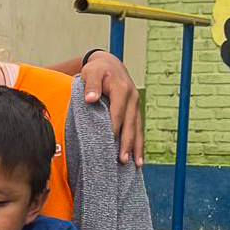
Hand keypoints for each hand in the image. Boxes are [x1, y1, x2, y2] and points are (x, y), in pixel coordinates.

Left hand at [80, 51, 143, 166]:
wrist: (109, 65)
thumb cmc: (97, 70)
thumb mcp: (91, 72)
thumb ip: (91, 84)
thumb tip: (90, 99)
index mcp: (122, 90)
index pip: (117, 113)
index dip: (114, 128)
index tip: (108, 142)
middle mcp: (132, 98)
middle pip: (130, 124)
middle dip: (127, 143)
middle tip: (122, 160)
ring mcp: (135, 106)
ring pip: (137, 129)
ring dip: (136, 147)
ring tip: (135, 164)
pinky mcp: (135, 112)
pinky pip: (138, 129)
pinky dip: (138, 144)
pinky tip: (138, 159)